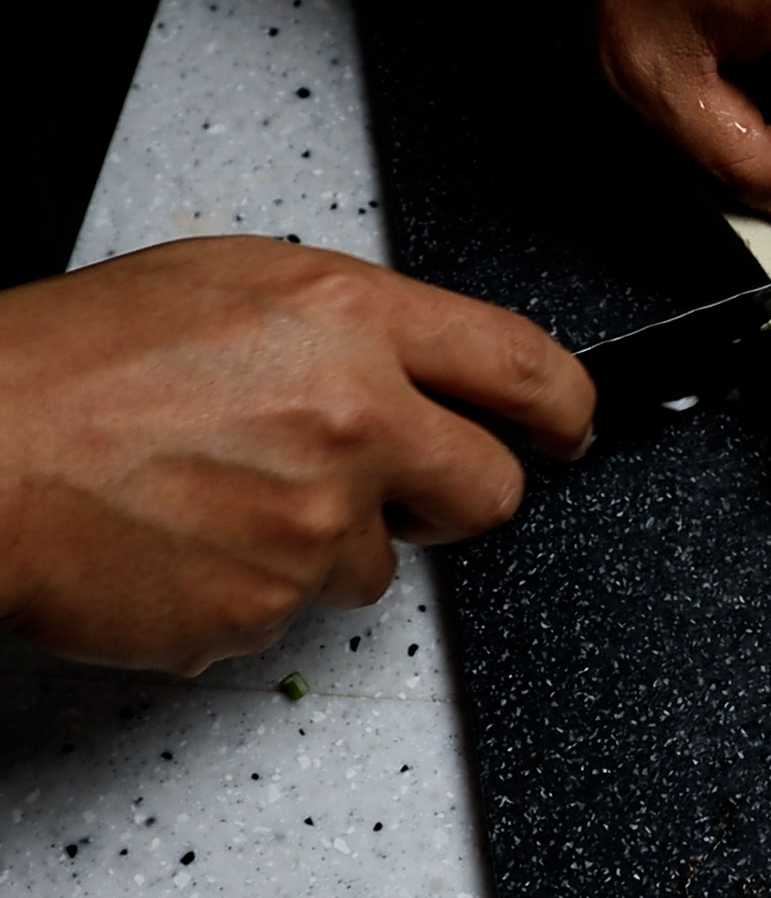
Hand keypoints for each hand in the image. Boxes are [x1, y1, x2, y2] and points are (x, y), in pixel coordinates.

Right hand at [0, 237, 595, 675]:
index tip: (570, 427)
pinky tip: (193, 542)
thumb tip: (427, 373)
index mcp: (349, 321)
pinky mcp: (269, 609)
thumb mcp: (234, 286)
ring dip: (330, 543)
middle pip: (492, 489)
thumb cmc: (73, 365)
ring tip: (230, 497)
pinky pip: (300, 611)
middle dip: (461, 494)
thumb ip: (353, 330)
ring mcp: (315, 524)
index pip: (524, 366)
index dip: (566, 406)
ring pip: (382, 563)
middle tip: (404, 486)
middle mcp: (353, 421)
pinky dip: (258, 587)